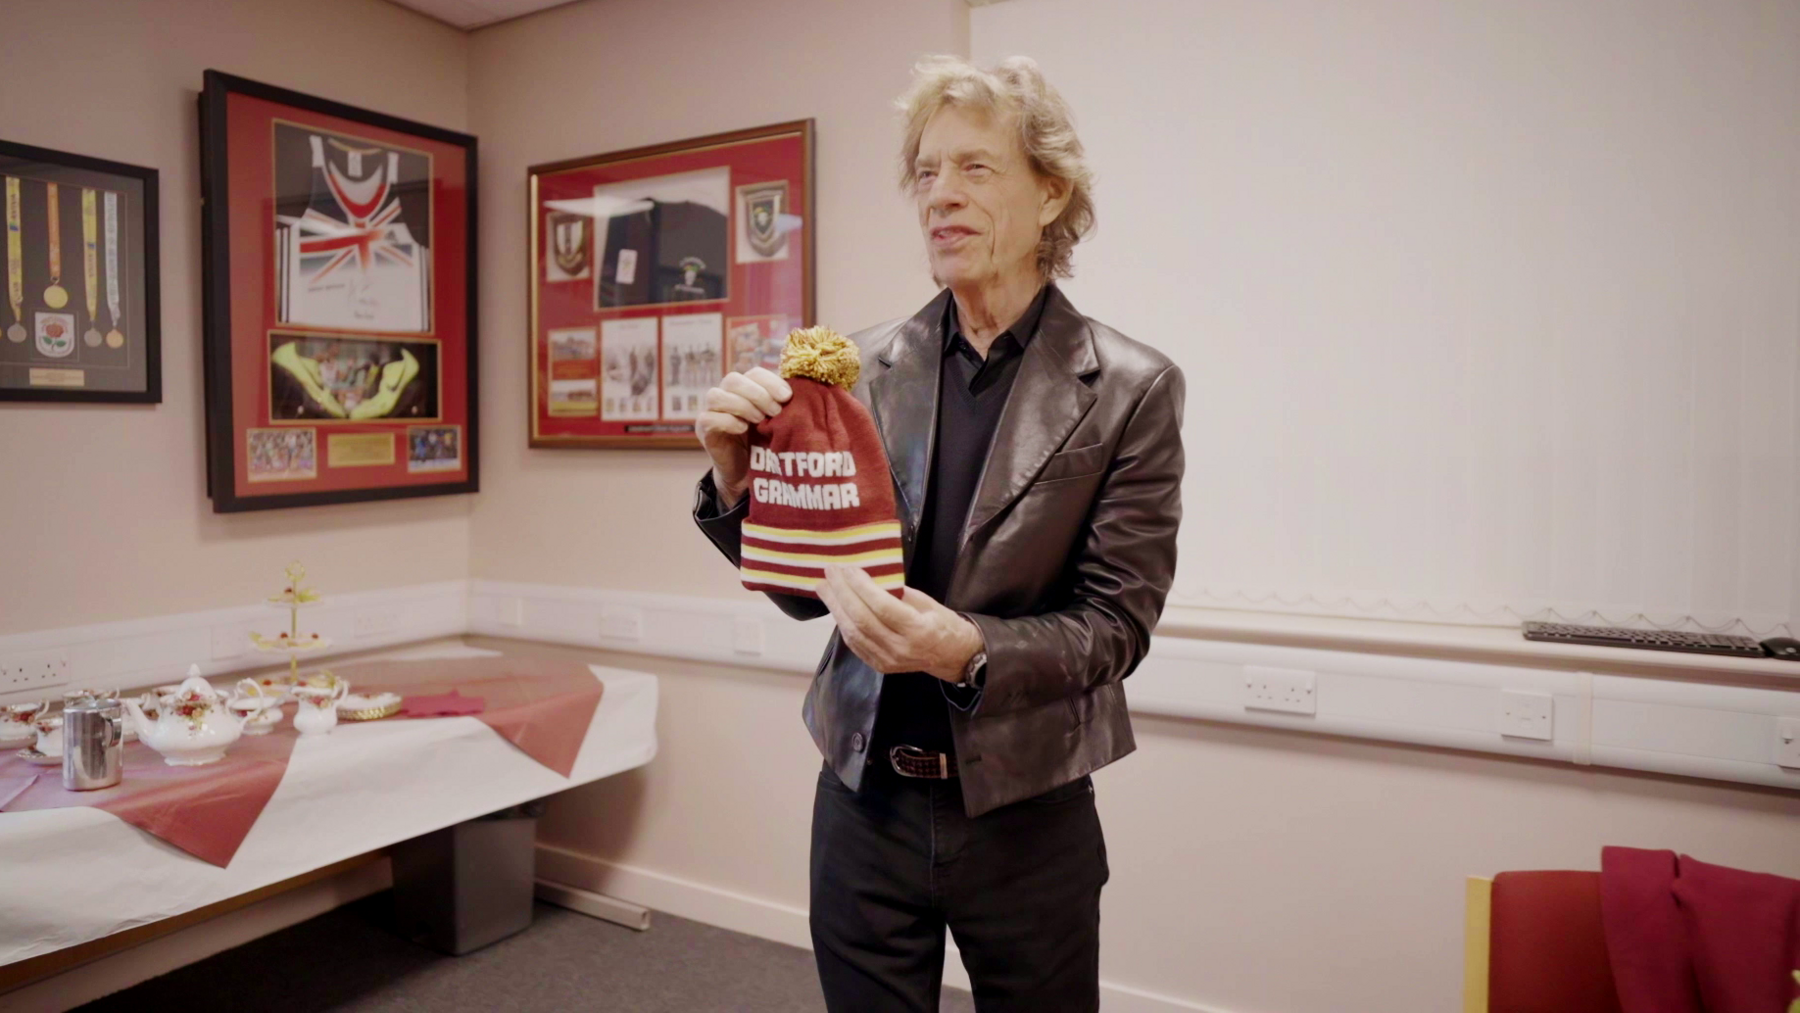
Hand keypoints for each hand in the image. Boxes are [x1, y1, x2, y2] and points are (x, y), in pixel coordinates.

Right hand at [694, 368, 791, 503]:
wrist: (746, 472)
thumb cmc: (764, 443)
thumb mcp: (776, 422)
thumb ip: (782, 406)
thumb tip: (804, 391)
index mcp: (745, 389)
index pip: (754, 373)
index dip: (770, 381)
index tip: (787, 396)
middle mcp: (725, 395)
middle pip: (733, 379)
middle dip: (758, 394)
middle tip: (775, 411)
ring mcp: (711, 411)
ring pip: (716, 395)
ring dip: (742, 405)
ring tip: (760, 420)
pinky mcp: (704, 430)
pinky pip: (708, 418)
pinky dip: (728, 421)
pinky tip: (742, 429)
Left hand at [816, 564, 982, 681]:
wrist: (953, 656)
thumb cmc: (942, 623)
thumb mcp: (927, 602)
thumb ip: (898, 593)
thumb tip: (868, 577)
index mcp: (918, 630)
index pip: (883, 607)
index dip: (862, 587)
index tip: (848, 568)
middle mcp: (900, 649)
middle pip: (862, 619)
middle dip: (842, 593)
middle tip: (830, 572)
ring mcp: (888, 661)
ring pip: (853, 633)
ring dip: (836, 608)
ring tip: (825, 588)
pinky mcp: (879, 666)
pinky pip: (854, 644)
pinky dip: (842, 623)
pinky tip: (835, 607)